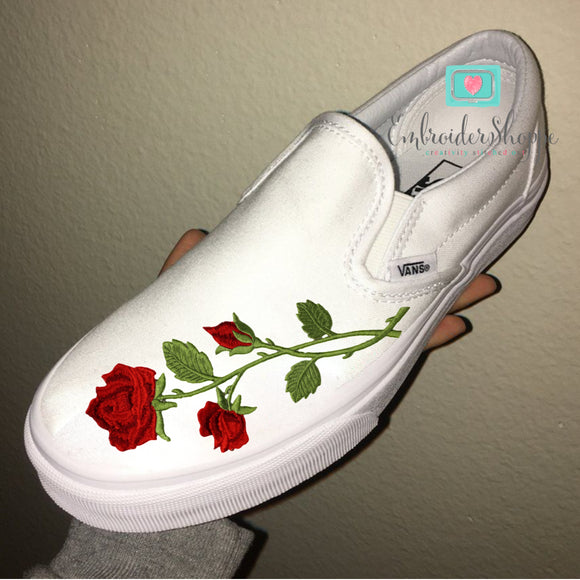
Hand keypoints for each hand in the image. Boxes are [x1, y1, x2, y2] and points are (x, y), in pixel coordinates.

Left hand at [160, 229, 498, 349]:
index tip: (403, 211)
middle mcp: (316, 309)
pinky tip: (450, 329)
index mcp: (287, 283)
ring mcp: (332, 341)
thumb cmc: (181, 351)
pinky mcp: (339, 374)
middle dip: (418, 262)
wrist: (188, 409)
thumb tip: (198, 234)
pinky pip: (386, 356)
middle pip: (372, 280)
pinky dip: (418, 343)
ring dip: (433, 299)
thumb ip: (191, 268)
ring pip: (390, 315)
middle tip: (465, 243)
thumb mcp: (181, 302)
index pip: (332, 250)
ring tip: (476, 283)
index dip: (367, 233)